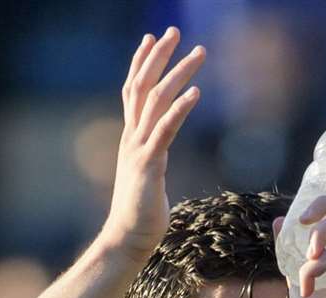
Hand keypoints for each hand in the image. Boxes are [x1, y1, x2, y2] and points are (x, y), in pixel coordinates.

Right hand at [100, 28, 204, 258]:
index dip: (141, 64)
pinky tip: (196, 93)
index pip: (133, 92)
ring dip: (178, 74)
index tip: (151, 39)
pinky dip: (180, 109)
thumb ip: (152, 156)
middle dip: (159, 56)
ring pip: (156, 101)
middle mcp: (131, 137)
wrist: (127, 238)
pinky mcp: (149, 165)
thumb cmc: (141, 212)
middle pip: (142, 86)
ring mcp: (138, 149)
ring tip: (198, 53)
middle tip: (174, 31)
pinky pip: (165, 130)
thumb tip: (158, 150)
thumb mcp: (147, 175)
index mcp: (131, 138)